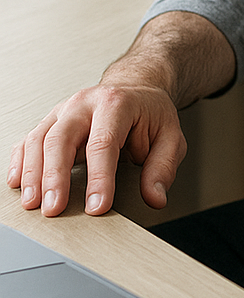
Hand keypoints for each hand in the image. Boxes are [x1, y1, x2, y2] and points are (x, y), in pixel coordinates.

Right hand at [9, 81, 186, 217]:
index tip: (97, 207)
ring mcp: (63, 110)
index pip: (104, 143)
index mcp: (116, 103)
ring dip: (33, 173)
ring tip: (33, 203)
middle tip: (54, 209)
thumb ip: (163, 167)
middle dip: (55, 176)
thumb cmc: (150, 113)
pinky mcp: (50, 121)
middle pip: (61, 138)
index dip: (99, 178)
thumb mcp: (171, 136)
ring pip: (39, 139)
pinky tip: (18, 183)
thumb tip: (155, 197)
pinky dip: (20, 162)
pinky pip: (28, 140)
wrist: (135, 88)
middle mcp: (84, 104)